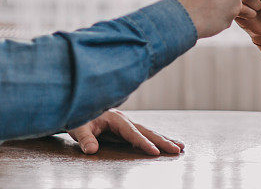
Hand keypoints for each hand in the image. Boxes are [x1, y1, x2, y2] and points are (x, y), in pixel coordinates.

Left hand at [67, 109, 184, 155]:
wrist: (79, 109)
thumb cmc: (79, 117)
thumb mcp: (79, 127)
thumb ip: (85, 139)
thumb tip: (92, 150)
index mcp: (116, 119)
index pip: (132, 133)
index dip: (143, 143)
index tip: (155, 152)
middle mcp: (125, 120)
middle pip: (147, 131)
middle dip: (163, 141)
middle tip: (178, 150)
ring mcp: (128, 124)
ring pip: (150, 132)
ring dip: (165, 140)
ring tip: (181, 147)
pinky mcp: (127, 129)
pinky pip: (145, 135)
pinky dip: (157, 140)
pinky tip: (166, 145)